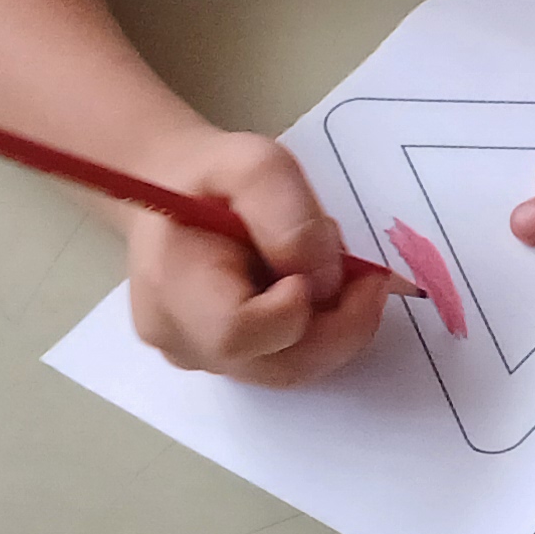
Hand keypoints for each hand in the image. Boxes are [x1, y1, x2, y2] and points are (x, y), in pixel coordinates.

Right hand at [124, 130, 395, 385]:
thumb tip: (327, 284)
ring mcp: (197, 358)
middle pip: (279, 366)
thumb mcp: (256, 164)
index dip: (296, 310)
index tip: (324, 262)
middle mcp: (178, 339)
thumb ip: (293, 221)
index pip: (238, 335)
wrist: (169, 192)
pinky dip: (313, 331)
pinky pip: (282, 363)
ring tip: (326, 268)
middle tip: (365, 273)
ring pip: (289, 369)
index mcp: (171, 287)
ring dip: (330, 324)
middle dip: (339, 323)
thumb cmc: (208, 176)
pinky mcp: (219, 362)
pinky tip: (310, 288)